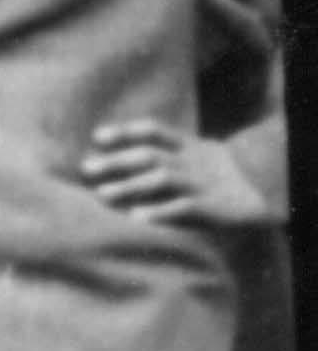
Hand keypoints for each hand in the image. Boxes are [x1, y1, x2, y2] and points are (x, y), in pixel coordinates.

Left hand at [79, 118, 267, 228]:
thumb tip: (121, 162)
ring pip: (162, 179)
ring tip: (103, 195)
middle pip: (150, 156)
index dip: (126, 132)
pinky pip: (183, 208)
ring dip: (130, 186)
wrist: (264, 191)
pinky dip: (160, 212)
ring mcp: (200, 183)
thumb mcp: (196, 155)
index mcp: (188, 146)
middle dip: (117, 161)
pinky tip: (136, 219)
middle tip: (87, 169)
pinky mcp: (210, 206)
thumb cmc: (218, 175)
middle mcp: (190, 161)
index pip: (155, 132)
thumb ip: (167, 153)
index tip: (98, 137)